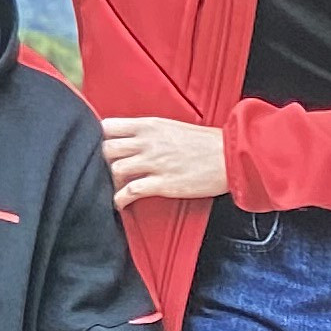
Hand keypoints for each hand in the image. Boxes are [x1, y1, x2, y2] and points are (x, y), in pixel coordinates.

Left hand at [100, 117, 230, 207]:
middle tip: (105, 171)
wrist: (231, 156)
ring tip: (113, 188)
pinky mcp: (163, 184)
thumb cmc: (204, 142)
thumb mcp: (171, 127)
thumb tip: (128, 139)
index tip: (102, 148)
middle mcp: (148, 142)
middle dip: (101, 161)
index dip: (100, 138)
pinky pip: (131, 191)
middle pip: (107, 149)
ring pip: (115, 170)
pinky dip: (119, 200)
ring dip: (109, 181)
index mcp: (149, 125)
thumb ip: (147, 131)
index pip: (108, 126)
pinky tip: (118, 204)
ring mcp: (155, 163)